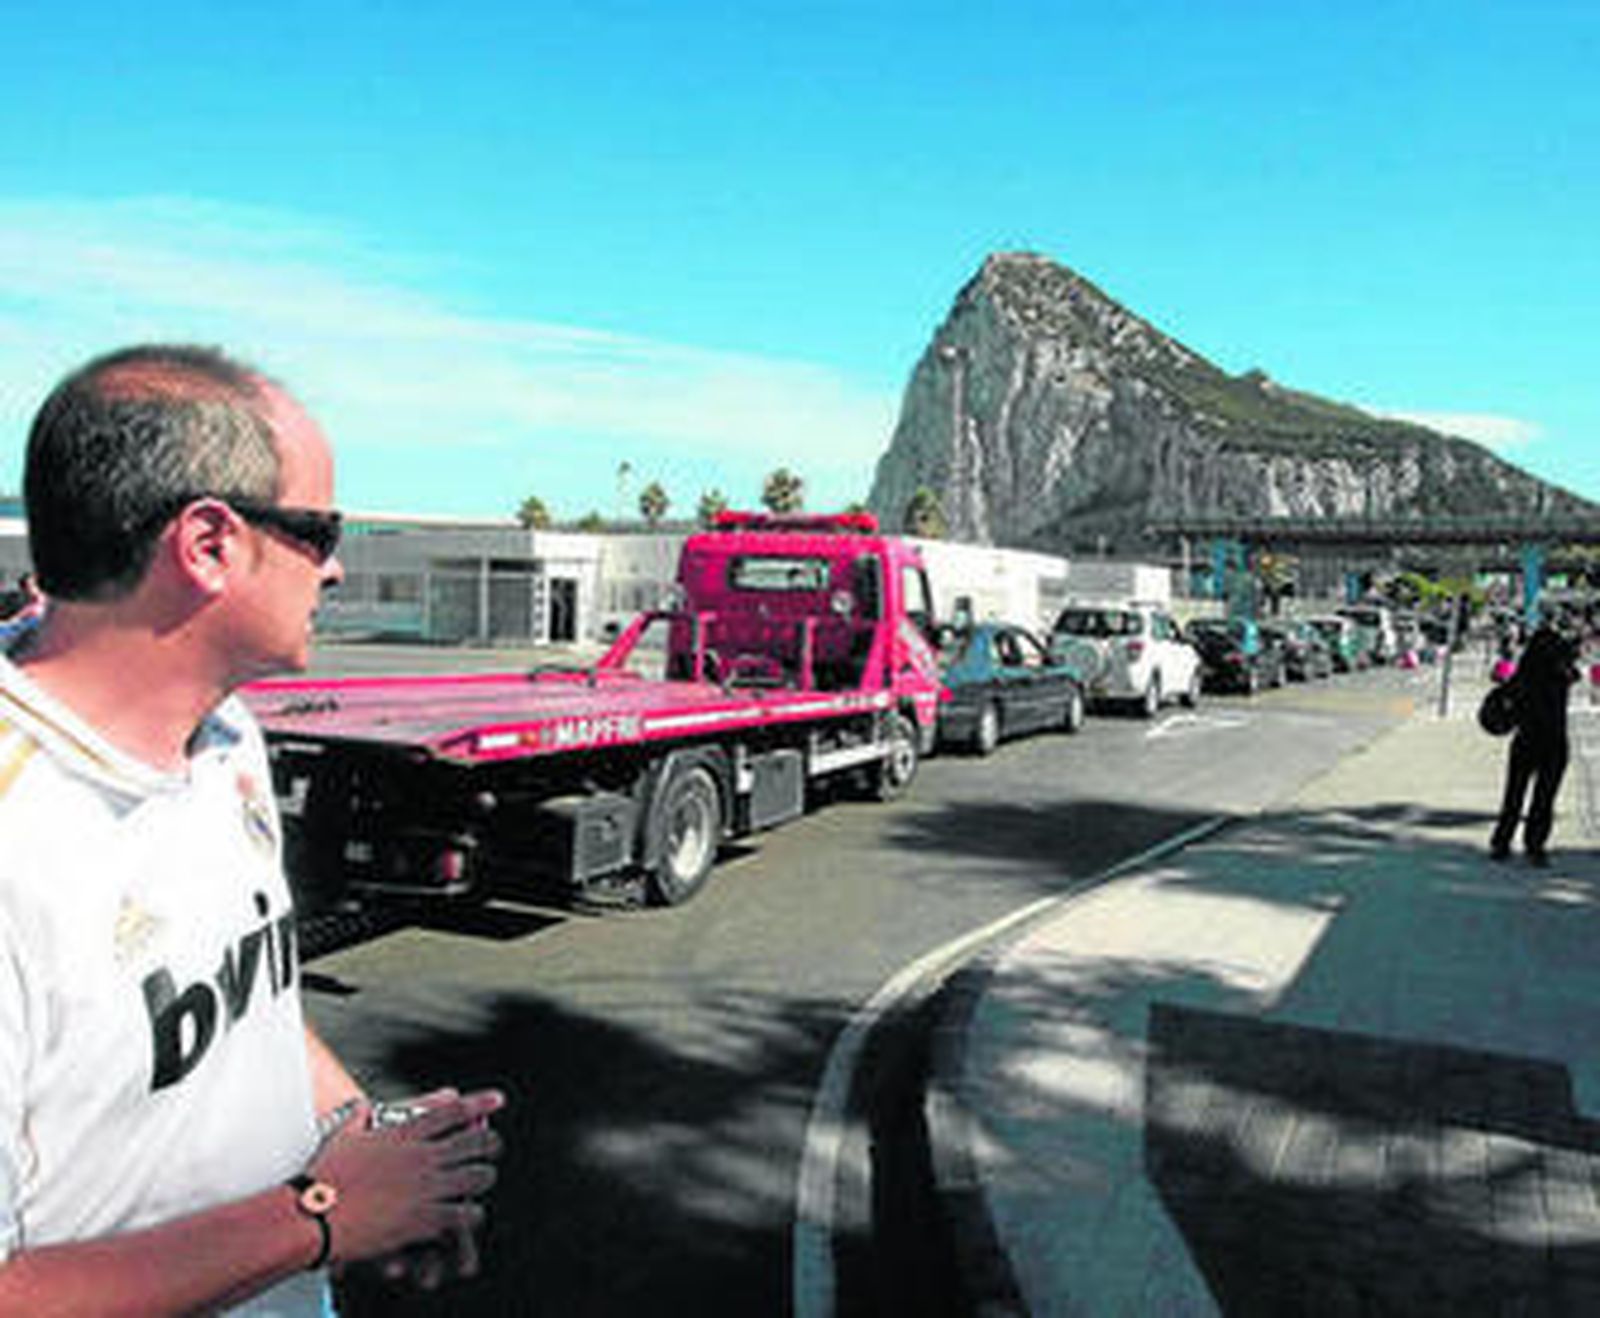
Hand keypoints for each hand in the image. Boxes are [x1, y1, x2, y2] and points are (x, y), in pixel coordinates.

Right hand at [309, 1087, 504, 1267]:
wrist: (314, 1215)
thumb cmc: (323, 1176)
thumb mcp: (342, 1136)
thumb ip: (358, 1115)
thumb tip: (363, 1104)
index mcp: (404, 1134)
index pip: (452, 1111)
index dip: (479, 1103)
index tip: (499, 1099)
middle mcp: (421, 1157)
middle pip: (475, 1142)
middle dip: (491, 1143)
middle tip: (493, 1148)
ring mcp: (426, 1187)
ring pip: (477, 1177)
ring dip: (483, 1177)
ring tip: (482, 1179)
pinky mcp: (424, 1218)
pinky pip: (464, 1214)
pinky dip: (471, 1214)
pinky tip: (469, 1215)